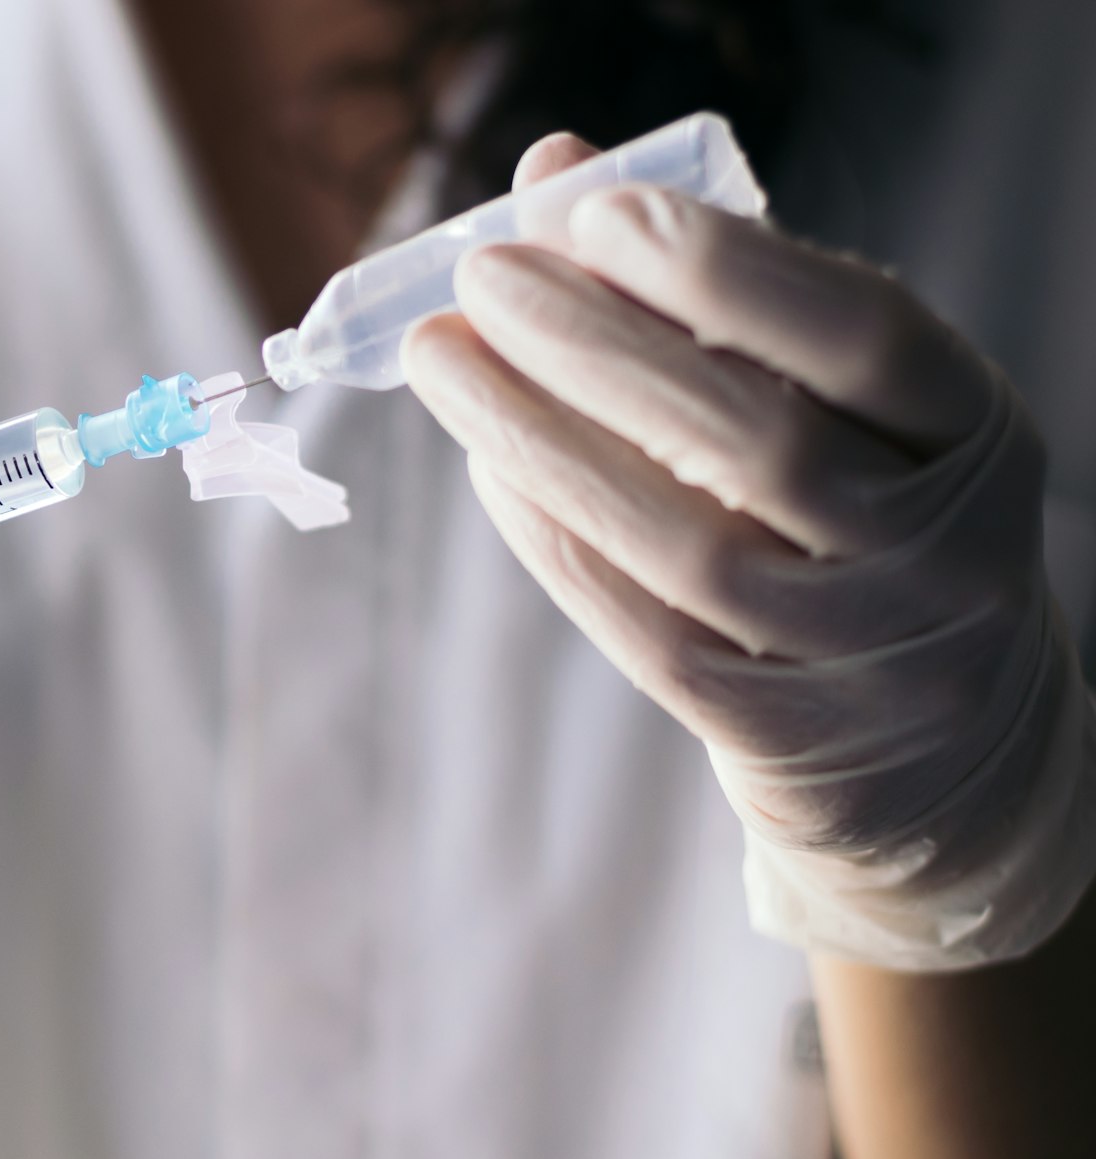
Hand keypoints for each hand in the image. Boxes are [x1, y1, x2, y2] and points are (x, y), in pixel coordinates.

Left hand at [403, 135, 1095, 968]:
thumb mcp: (839, 396)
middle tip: (483, 278)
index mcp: (972, 433)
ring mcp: (851, 649)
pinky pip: (637, 623)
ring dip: (539, 437)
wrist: (927, 727)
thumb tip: (554, 173)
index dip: (723, 270)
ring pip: (680, 542)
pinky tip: (487, 461)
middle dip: (597, 346)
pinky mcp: (766, 724)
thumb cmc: (856, 507)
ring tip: (444, 358)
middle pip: (755, 440)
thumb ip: (715, 284)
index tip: (592, 212)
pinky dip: (552, 532)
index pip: (863, 339)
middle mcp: (935, 549)